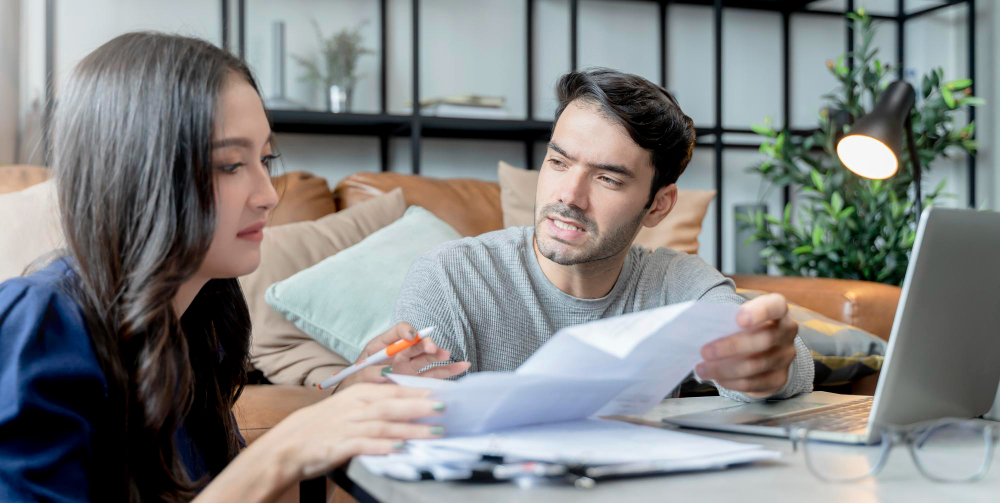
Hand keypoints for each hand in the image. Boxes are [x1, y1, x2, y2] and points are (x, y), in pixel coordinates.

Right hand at [261, 383, 445, 481]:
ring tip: (435, 432)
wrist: (290, 443)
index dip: (419, 391)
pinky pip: (367, 445)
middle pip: (393, 404)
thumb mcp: (350, 406)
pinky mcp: (342, 445)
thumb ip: (377, 404)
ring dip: (412, 428)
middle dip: (421, 405)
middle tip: (446, 407)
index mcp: (360, 394)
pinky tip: (402, 449)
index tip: (443, 393)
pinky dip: (385, 447)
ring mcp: (349, 426)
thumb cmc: (325, 424)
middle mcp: (356, 408)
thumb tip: (409, 405)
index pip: (394, 390)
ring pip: (385, 425)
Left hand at [339, 322, 469, 389]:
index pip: (399, 331)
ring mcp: (409, 366)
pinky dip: (448, 371)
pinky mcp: (416, 380)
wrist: (356, 401)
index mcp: (383, 345)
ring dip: (439, 355)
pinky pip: (434, 374)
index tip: (410, 337)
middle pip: (417, 343)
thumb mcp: (357, 376)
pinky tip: (462, 366)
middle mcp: (400, 353)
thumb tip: (383, 372)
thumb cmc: (355, 384)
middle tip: (432, 348)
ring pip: (428, 357)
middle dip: (426, 344)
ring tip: (449, 356)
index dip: (406, 331)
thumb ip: (368, 373)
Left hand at [695, 294, 798, 397]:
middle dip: (731, 347)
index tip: (739, 319)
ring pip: (756, 365)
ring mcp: (785, 357)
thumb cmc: (745, 327)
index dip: (759, 312)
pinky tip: (717, 378)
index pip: (776, 306)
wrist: (765, 349)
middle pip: (764, 340)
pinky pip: (754, 383)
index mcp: (778, 310)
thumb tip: (703, 333)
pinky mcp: (779, 378)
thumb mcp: (740, 317)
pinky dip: (732, 382)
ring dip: (725, 369)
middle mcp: (787, 332)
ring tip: (702, 369)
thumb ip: (728, 320)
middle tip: (705, 352)